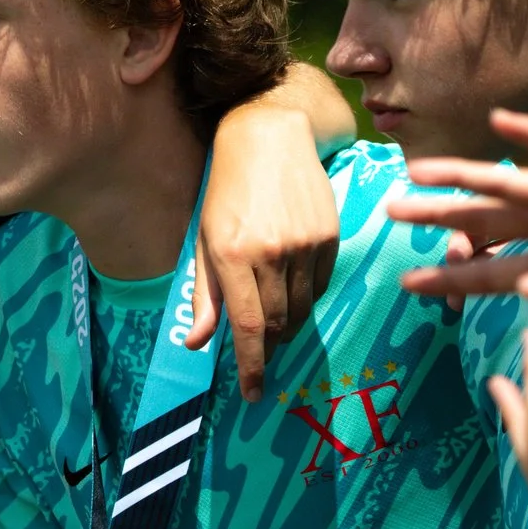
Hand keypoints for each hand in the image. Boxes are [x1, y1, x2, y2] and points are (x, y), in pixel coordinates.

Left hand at [198, 100, 341, 397]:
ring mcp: (305, 244)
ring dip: (287, 326)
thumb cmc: (225, 189)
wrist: (270, 135)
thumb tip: (196, 343)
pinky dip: (305, 298)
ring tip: (274, 326)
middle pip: (278, 323)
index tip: (252, 394)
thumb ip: (204, 295)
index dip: (251, 366)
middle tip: (260, 358)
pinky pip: (319, 286)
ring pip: (301, 309)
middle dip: (268, 348)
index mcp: (232, 255)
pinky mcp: (330, 235)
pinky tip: (292, 288)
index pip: (249, 327)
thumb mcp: (204, 238)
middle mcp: (271, 253)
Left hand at [393, 110, 527, 325]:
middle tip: (388, 212)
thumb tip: (524, 289)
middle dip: (436, 218)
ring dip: (462, 175)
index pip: (490, 274)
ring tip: (416, 170)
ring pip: (507, 185)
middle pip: (482, 222)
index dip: (449, 280)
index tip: (404, 284)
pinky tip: (500, 123)